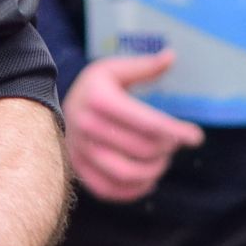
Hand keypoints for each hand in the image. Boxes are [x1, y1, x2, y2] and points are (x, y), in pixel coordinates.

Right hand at [61, 52, 203, 202]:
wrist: (49, 106)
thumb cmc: (93, 88)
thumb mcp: (114, 69)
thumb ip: (144, 66)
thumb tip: (171, 56)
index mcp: (99, 99)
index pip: (147, 123)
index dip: (176, 131)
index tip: (196, 137)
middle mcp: (86, 126)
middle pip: (142, 148)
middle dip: (167, 148)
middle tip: (174, 142)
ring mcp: (80, 150)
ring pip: (128, 173)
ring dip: (154, 170)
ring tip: (162, 160)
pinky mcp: (77, 169)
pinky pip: (110, 190)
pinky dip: (134, 190)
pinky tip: (147, 179)